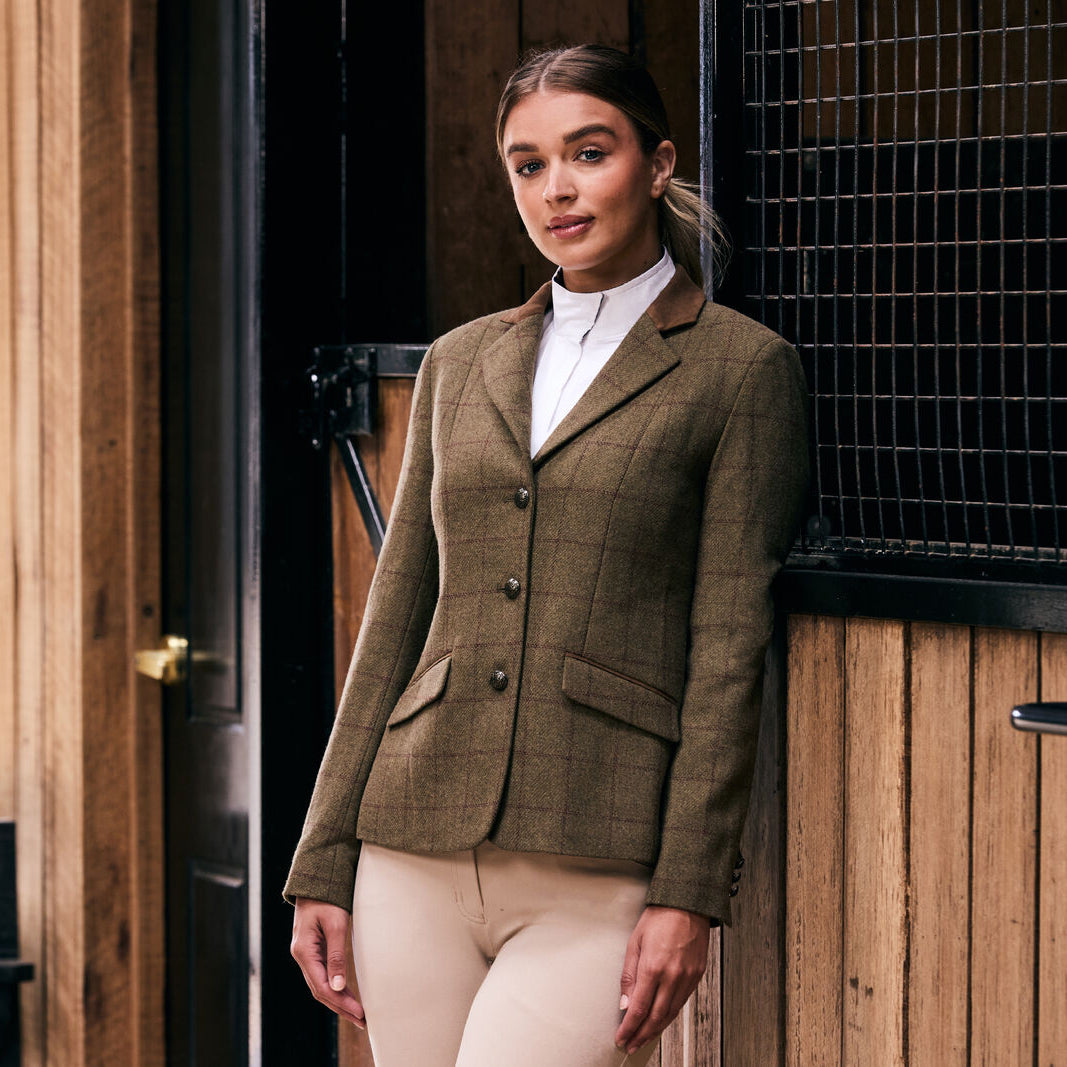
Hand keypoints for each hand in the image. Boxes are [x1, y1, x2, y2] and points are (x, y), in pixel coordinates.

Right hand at [290, 897, 365, 1028]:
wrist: (316, 882)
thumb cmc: (327, 899)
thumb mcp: (336, 925)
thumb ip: (337, 955)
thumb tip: (339, 986)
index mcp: (304, 951)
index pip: (322, 986)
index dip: (341, 1002)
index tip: (359, 1012)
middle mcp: (302, 956)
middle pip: (321, 990)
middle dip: (341, 1006)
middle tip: (362, 1020)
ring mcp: (307, 955)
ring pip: (321, 985)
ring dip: (339, 1000)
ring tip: (357, 1014)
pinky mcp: (314, 951)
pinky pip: (323, 975)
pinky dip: (336, 988)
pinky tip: (347, 995)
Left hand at [615, 905, 709, 1054]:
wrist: (687, 903)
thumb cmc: (660, 916)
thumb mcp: (634, 942)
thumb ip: (629, 975)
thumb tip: (624, 1001)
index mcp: (653, 967)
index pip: (638, 1009)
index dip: (629, 1028)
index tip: (621, 1037)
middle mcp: (673, 976)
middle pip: (655, 1017)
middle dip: (641, 1035)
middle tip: (631, 1045)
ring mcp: (687, 977)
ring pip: (670, 1013)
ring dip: (656, 1029)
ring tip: (644, 1038)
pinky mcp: (697, 975)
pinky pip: (682, 1002)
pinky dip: (670, 1015)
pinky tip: (662, 1019)